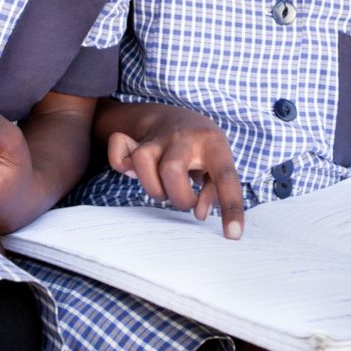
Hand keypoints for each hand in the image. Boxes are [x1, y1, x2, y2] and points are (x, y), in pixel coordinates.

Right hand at [107, 107, 244, 239]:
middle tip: (186, 199)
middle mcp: (183, 137)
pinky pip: (118, 154)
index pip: (225, 176)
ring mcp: (157, 138)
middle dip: (178, 197)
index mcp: (212, 143)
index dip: (230, 207)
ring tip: (164, 189)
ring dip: (152, 188)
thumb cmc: (202, 148)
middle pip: (171, 170)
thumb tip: (200, 214)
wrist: (176, 115)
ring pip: (142, 161)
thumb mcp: (219, 162)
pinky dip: (120, 164)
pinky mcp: (135, 141)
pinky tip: (133, 171)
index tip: (233, 235)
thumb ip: (216, 190)